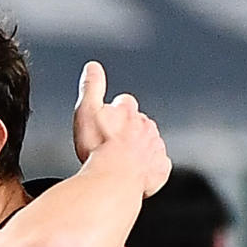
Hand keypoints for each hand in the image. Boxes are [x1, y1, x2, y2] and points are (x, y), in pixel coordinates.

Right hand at [70, 61, 168, 198]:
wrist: (114, 179)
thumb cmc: (99, 148)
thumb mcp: (86, 110)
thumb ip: (91, 86)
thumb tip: (93, 66)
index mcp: (128, 111)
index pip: (124, 102)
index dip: (114, 111)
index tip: (107, 121)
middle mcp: (146, 126)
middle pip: (138, 124)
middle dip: (128, 132)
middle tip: (112, 145)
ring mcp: (155, 147)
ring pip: (149, 144)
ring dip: (138, 150)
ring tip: (122, 163)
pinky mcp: (160, 168)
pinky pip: (157, 167)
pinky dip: (150, 170)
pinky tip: (138, 176)